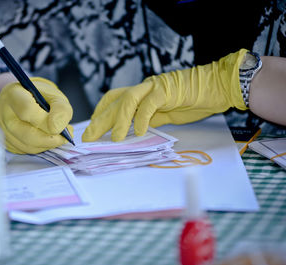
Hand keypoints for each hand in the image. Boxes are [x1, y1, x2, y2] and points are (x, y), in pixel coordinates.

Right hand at [0, 77, 72, 153]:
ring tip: (58, 137)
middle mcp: (2, 112)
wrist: (24, 99)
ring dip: (47, 144)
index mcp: (14, 94)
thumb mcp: (54, 95)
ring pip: (26, 145)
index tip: (60, 127)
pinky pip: (25, 150)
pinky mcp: (5, 141)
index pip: (27, 110)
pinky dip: (40, 147)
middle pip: (26, 133)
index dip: (45, 122)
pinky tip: (47, 140)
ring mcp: (1, 129)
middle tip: (64, 137)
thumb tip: (58, 128)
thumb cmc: (39, 96)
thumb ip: (60, 108)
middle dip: (50, 139)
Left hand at [82, 49, 248, 141]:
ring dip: (119, 121)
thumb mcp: (165, 114)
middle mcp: (143, 88)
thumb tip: (135, 132)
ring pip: (127, 101)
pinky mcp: (166, 90)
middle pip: (114, 102)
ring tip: (115, 139)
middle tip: (89, 138)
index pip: (114, 100)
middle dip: (100, 121)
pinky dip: (142, 118)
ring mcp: (153, 88)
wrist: (215, 86)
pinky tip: (140, 131)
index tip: (92, 128)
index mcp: (141, 93)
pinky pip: (150, 104)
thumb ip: (150, 119)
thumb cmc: (192, 100)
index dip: (100, 112)